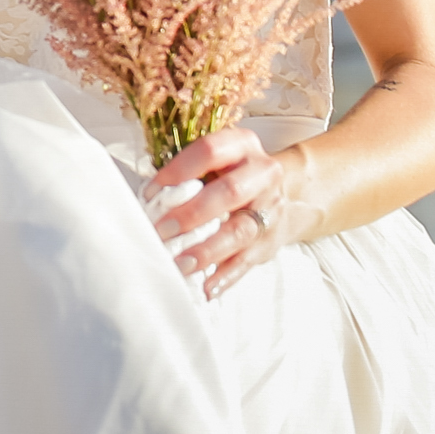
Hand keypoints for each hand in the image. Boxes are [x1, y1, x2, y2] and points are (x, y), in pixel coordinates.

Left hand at [147, 127, 321, 300]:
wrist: (287, 194)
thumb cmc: (231, 176)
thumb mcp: (215, 163)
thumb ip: (186, 175)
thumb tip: (148, 203)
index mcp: (242, 145)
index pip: (209, 151)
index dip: (178, 170)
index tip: (151, 193)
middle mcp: (262, 173)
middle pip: (230, 191)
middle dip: (193, 213)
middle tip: (162, 230)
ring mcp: (270, 208)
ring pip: (240, 230)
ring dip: (207, 250)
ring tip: (180, 264)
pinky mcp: (270, 240)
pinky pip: (247, 260)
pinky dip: (225, 276)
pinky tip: (206, 287)